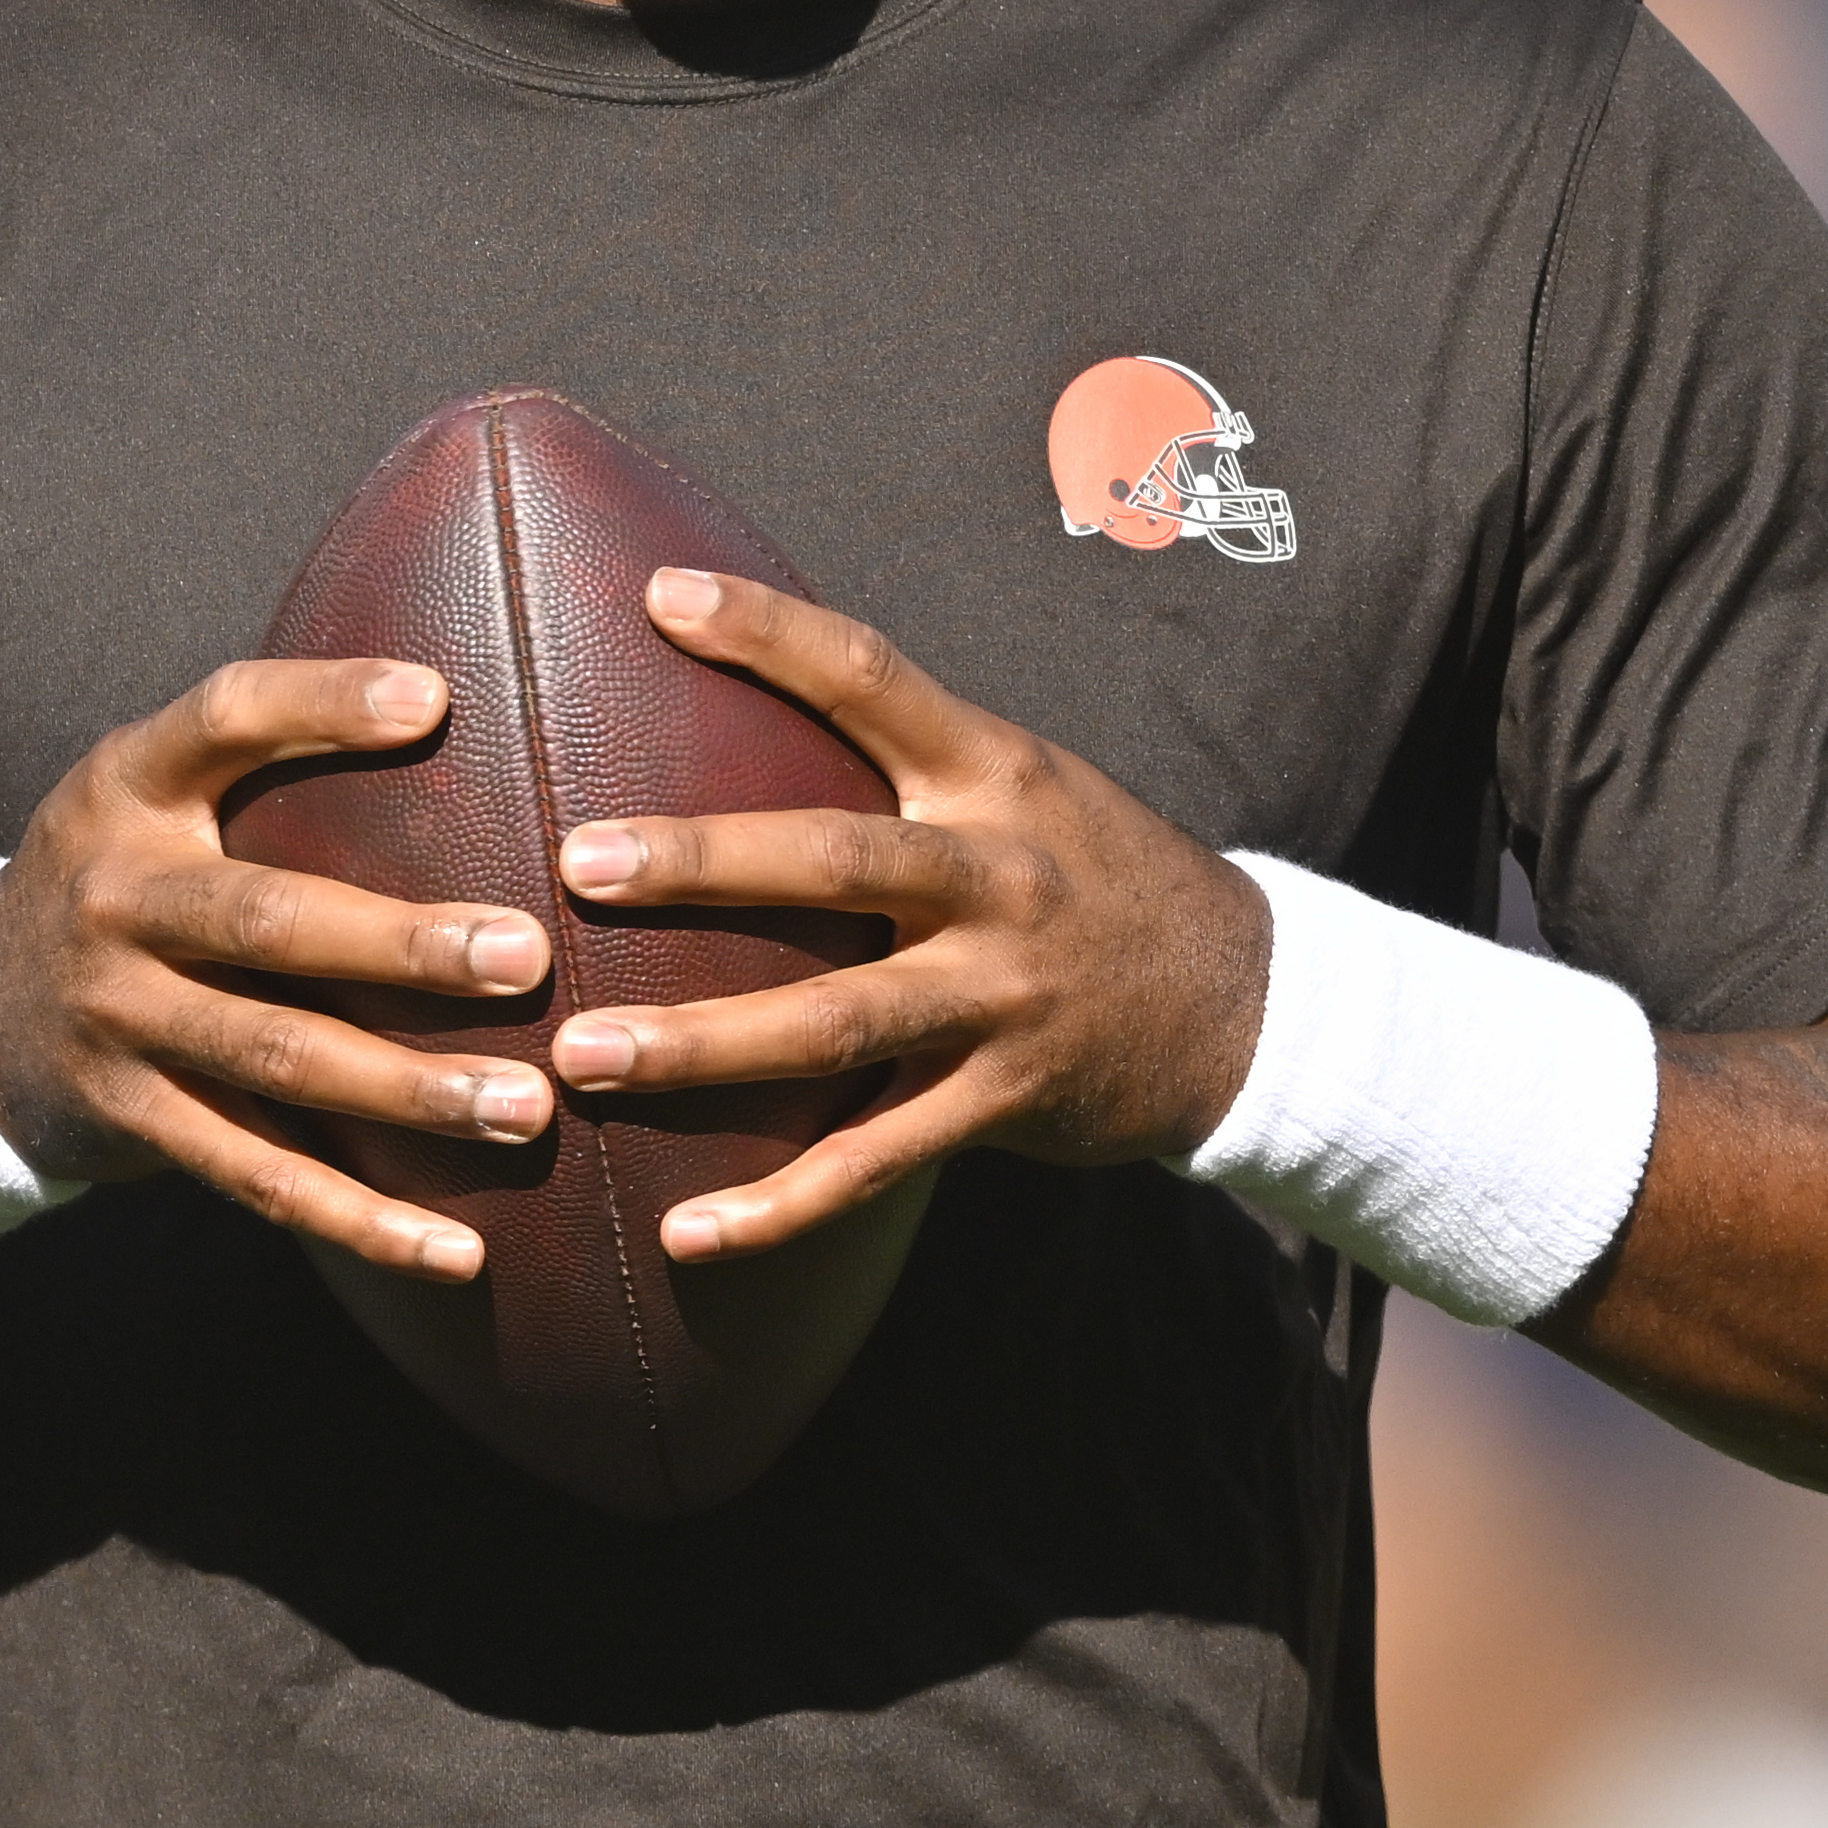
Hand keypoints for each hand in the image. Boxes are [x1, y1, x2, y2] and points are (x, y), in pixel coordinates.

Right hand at [0, 656, 555, 1279]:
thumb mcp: (149, 789)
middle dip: (401, 943)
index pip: (221, 720)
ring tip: (527, 1106)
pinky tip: (458, 1249)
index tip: (435, 699)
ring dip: (408, 1091)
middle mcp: (114, 897)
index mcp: (126, 787)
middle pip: (267, 920)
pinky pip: (257, 1177)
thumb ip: (261, 752)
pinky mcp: (134, 1119)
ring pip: (276, 1059)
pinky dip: (359, 1219)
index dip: (320, 703)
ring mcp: (117, 1017)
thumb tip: (451, 691)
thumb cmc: (127, 876)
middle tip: (527, 955)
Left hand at [547, 568, 1271, 1261]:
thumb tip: (753, 684)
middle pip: (837, 861)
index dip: (770, 633)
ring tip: (580, 1056)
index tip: (659, 596)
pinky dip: (780, 1203)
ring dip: (702, 1045)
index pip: (873, 677)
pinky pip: (875, 1160)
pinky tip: (688, 1231)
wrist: (1249, 1001)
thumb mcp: (1026, 783)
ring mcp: (1001, 996)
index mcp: (995, 774)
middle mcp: (998, 876)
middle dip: (703, 863)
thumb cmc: (1095, 872)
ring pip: (835, 1023)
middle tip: (578, 863)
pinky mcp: (1002, 1100)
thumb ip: (909, 751)